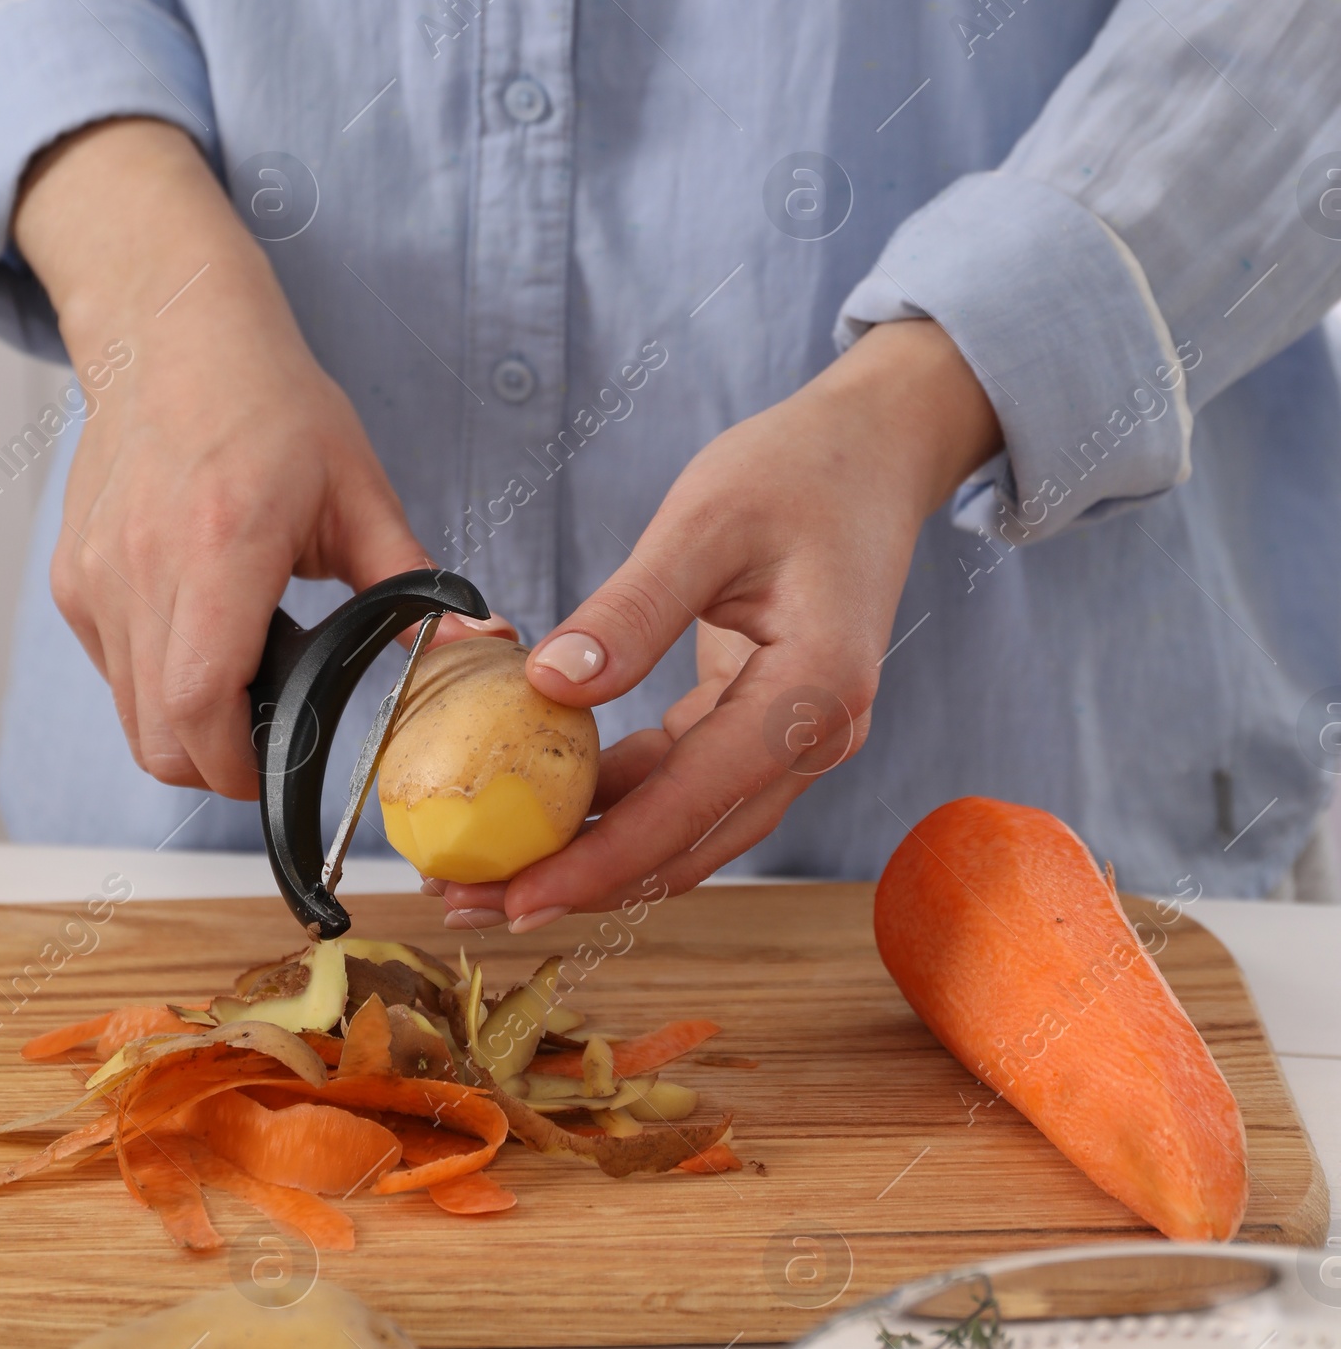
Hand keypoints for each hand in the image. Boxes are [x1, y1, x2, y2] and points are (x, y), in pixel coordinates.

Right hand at [14, 120, 500, 797]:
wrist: (173, 332)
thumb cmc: (269, 402)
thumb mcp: (358, 488)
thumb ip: (411, 580)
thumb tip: (480, 643)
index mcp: (218, 545)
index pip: (200, 705)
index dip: (243, 765)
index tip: (287, 768)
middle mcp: (141, 567)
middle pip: (159, 737)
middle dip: (218, 764)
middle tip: (275, 738)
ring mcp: (95, 577)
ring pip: (131, 713)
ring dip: (187, 723)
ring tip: (246, 670)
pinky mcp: (72, 579)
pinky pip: (112, 670)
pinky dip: (156, 681)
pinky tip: (206, 631)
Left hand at [432, 320, 999, 929]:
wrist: (877, 449)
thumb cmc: (801, 470)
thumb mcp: (705, 521)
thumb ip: (632, 610)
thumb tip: (549, 688)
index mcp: (814, 692)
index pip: (691, 805)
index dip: (598, 860)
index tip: (515, 894)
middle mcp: (818, 735)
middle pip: (689, 843)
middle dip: (580, 880)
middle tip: (471, 898)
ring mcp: (798, 737)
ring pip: (687, 828)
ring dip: (595, 853)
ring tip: (492, 867)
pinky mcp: (770, 724)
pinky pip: (687, 784)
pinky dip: (619, 801)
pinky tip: (548, 802)